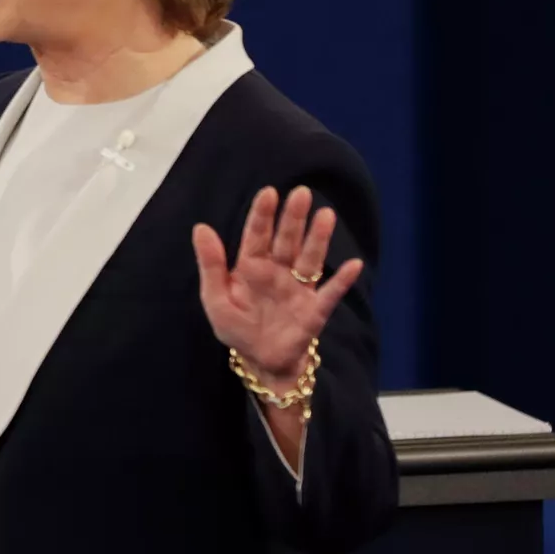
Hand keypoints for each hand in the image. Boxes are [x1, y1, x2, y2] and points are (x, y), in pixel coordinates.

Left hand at [193, 186, 363, 387]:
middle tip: (301, 193)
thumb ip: (211, 264)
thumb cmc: (236, 327)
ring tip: (325, 215)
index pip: (257, 235)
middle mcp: (277, 272)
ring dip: (318, 238)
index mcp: (251, 266)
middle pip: (287, 240)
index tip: (269, 192)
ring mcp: (298, 289)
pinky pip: (330, 293)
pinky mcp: (315, 310)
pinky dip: (342, 281)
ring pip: (309, 259)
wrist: (259, 361)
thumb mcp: (215, 297)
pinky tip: (353, 264)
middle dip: (293, 218)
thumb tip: (200, 227)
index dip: (262, 214)